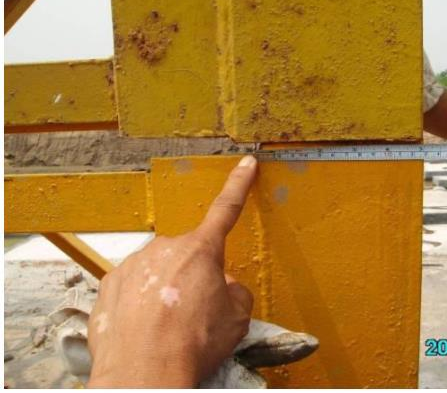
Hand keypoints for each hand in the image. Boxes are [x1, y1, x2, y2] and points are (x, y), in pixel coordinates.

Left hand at [86, 155, 257, 387]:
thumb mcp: (236, 318)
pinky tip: (144, 326)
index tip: (246, 165)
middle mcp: (166, 249)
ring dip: (165, 290)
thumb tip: (221, 286)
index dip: (239, 185)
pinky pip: (133, 286)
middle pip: (188, 256)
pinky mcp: (110, 283)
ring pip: (159, 271)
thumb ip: (234, 290)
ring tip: (167, 324)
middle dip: (194, 276)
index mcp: (201, 251)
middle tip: (194, 310)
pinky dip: (140, 302)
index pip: (226, 210)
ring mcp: (134, 264)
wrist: (144, 373)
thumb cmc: (192, 345)